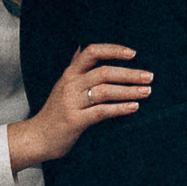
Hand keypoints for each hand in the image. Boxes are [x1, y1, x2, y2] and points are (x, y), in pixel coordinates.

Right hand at [9, 42, 151, 170]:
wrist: (37, 137)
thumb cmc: (55, 111)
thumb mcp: (62, 85)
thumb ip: (75, 68)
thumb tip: (81, 48)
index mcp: (70, 73)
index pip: (92, 52)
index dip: (113, 50)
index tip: (133, 53)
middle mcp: (70, 84)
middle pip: (104, 72)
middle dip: (130, 73)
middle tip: (149, 76)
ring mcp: (71, 102)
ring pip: (105, 91)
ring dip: (129, 91)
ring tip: (146, 91)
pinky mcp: (75, 120)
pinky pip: (101, 111)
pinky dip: (119, 108)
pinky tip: (134, 107)